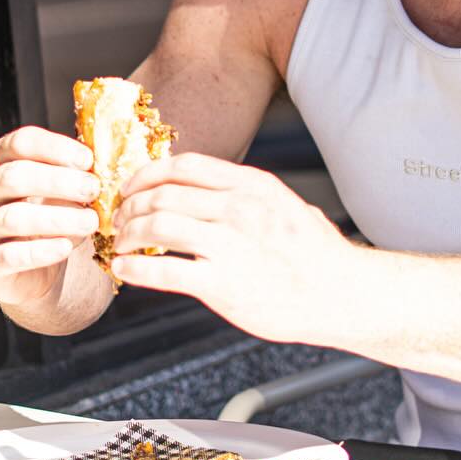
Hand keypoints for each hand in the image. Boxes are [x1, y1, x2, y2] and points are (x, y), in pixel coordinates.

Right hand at [0, 126, 99, 309]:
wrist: (33, 269)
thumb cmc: (50, 215)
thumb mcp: (60, 188)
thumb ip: (76, 173)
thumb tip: (110, 164)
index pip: (21, 142)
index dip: (56, 148)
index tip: (88, 160)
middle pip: (15, 176)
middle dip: (59, 181)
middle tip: (93, 190)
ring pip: (13, 217)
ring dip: (57, 218)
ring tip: (91, 222)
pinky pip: (10, 255)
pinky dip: (41, 252)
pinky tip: (65, 247)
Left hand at [112, 153, 356, 345]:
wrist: (341, 294)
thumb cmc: (316, 253)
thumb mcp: (285, 203)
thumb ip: (247, 193)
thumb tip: (207, 188)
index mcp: (252, 184)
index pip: (183, 165)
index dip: (147, 174)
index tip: (131, 188)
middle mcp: (238, 207)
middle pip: (162, 193)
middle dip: (130, 206)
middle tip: (119, 220)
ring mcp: (229, 245)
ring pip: (156, 224)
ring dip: (128, 233)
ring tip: (121, 244)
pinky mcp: (222, 284)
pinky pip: (163, 270)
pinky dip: (135, 267)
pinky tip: (125, 269)